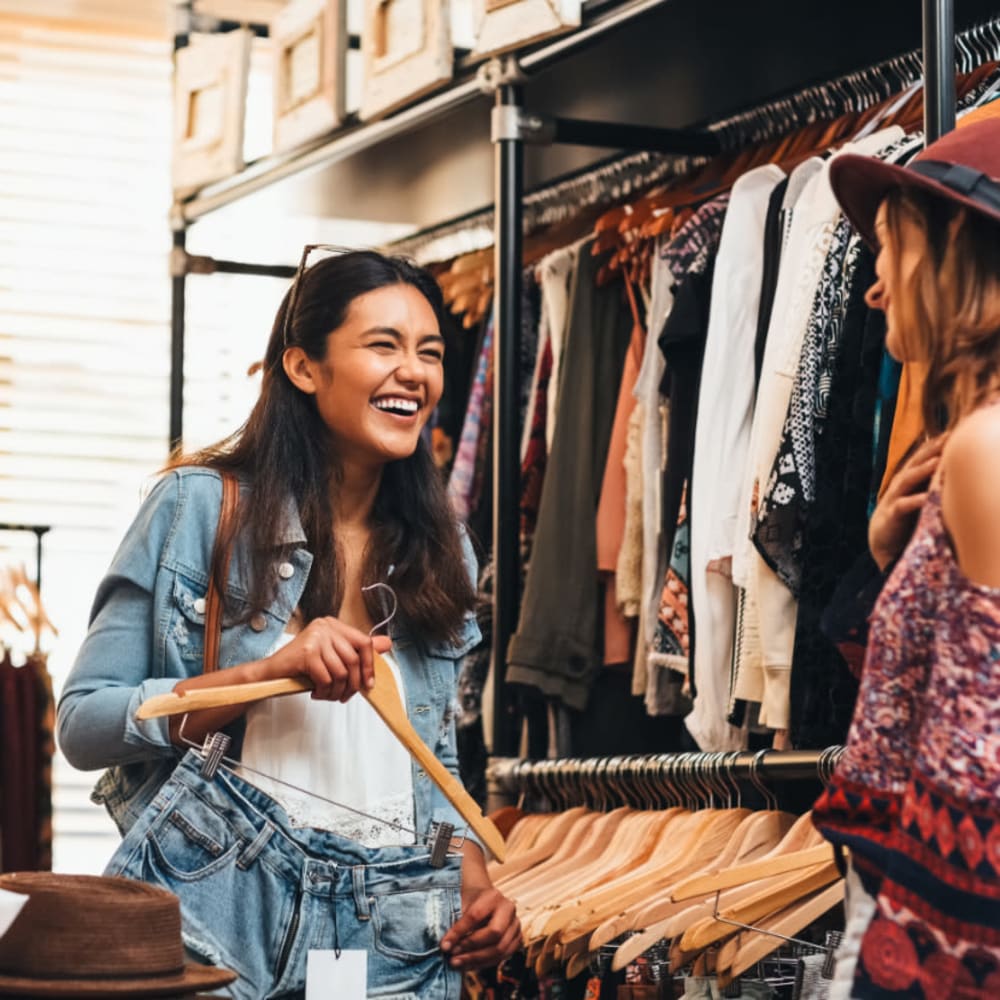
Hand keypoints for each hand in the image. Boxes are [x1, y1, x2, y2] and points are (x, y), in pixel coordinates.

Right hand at [266, 617, 391, 701]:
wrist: (270, 674)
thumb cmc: (302, 667)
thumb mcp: (332, 657)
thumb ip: (358, 650)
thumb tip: (387, 644)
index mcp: (333, 625)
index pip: (364, 642)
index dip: (369, 666)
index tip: (368, 684)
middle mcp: (325, 626)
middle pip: (354, 660)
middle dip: (352, 685)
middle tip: (344, 696)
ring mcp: (315, 638)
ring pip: (341, 672)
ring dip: (336, 691)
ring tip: (327, 695)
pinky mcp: (306, 652)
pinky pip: (326, 678)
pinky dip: (324, 691)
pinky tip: (316, 692)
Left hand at [440, 885, 520, 970]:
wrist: (486, 899)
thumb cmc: (471, 900)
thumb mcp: (462, 901)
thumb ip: (455, 919)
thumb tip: (446, 945)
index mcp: (493, 896)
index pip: (476, 916)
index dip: (459, 932)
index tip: (444, 945)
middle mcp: (508, 909)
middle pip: (494, 933)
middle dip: (471, 947)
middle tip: (453, 955)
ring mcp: (515, 925)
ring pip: (500, 948)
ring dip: (476, 959)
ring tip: (457, 963)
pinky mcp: (517, 939)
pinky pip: (503, 956)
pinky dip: (484, 963)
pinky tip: (468, 965)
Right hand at [869, 435, 944, 570]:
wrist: (884, 539)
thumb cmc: (908, 515)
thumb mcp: (920, 494)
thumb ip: (932, 480)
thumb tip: (956, 467)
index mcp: (909, 477)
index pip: (923, 456)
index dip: (936, 443)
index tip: (954, 431)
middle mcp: (901, 484)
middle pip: (916, 462)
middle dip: (931, 450)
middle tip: (948, 438)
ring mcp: (895, 498)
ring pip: (908, 480)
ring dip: (922, 471)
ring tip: (937, 462)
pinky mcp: (892, 515)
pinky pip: (904, 506)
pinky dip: (916, 501)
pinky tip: (927, 498)